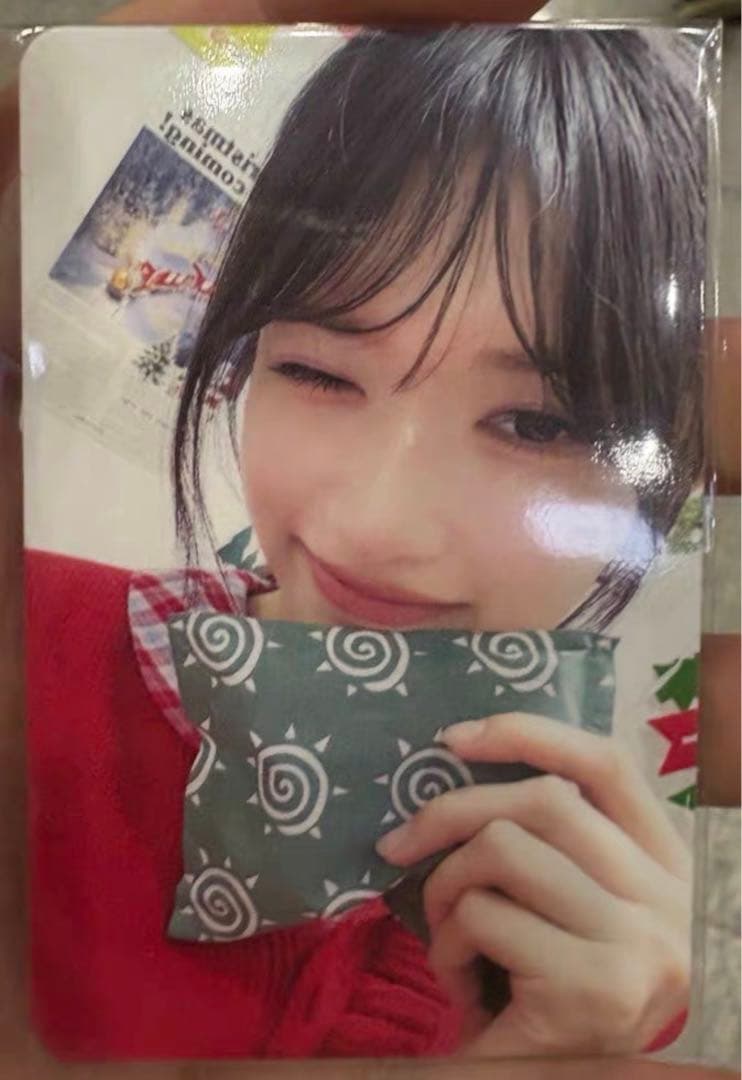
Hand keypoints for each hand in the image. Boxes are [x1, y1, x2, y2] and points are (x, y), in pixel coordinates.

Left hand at [376, 713, 691, 1057]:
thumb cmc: (555, 995)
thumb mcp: (573, 908)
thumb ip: (552, 844)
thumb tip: (457, 762)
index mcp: (668, 865)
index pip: (607, 765)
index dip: (530, 734)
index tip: (454, 739)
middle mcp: (670, 899)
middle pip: (544, 800)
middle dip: (450, 813)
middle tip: (399, 845)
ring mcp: (637, 944)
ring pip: (504, 848)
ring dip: (446, 888)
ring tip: (448, 935)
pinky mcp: (593, 988)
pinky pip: (483, 917)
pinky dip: (446, 945)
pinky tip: (460, 984)